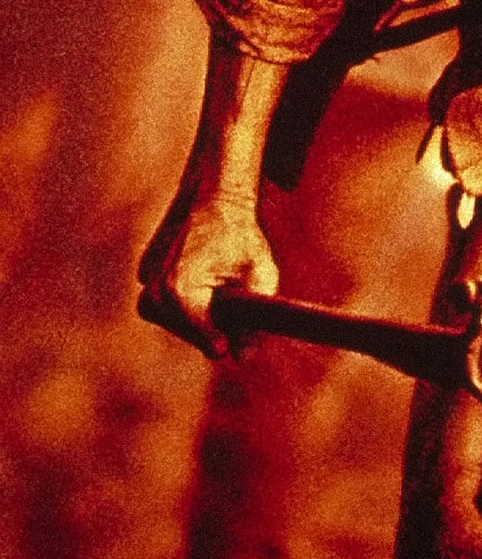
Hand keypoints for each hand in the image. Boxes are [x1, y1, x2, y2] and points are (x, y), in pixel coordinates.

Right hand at [137, 190, 279, 356]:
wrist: (217, 200)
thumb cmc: (242, 236)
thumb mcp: (260, 274)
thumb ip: (254, 318)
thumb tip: (244, 357)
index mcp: (180, 283)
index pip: (194, 328)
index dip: (212, 340)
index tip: (223, 349)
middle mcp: (154, 282)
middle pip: (182, 328)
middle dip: (205, 328)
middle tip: (229, 322)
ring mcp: (146, 276)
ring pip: (169, 318)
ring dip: (194, 315)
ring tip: (217, 293)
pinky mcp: (145, 272)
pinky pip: (163, 304)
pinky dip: (183, 302)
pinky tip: (202, 284)